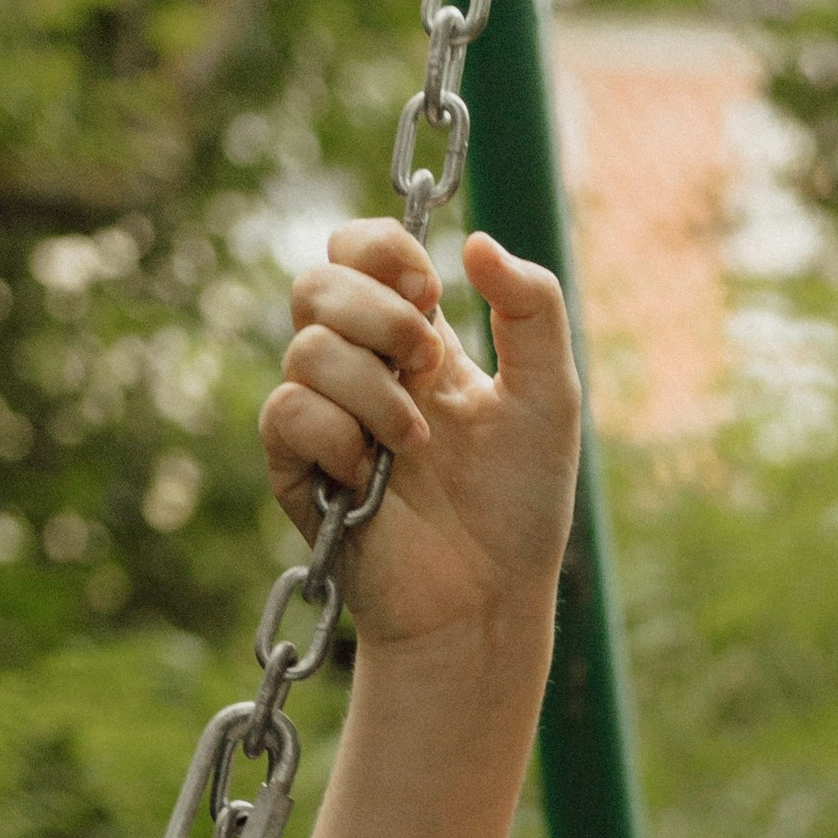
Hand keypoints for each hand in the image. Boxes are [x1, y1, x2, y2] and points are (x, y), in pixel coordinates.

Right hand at [259, 222, 581, 654]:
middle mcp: (360, 368)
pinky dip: (338, 434)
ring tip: (417, 445)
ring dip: (374, 390)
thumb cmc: (520, 505)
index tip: (431, 290)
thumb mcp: (549, 395)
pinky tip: (373, 475)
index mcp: (413, 339)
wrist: (488, 596)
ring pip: (307, 347)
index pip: (358, 250)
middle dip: (378, 312)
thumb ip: (532, 309)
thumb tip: (474, 241)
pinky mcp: (296, 468)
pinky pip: (288, 410)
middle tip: (429, 363)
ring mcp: (323, 416)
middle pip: (316, 283)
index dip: (383, 250)